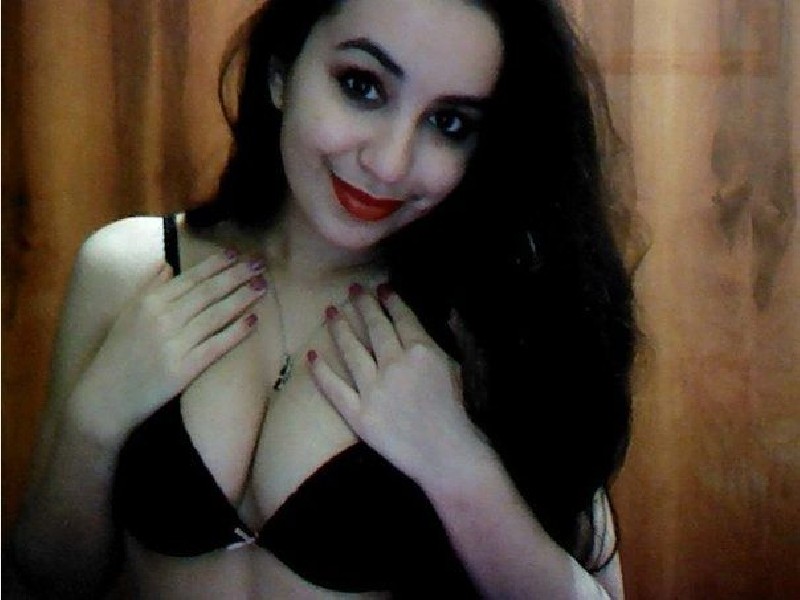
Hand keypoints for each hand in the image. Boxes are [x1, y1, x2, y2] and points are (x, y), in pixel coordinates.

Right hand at [75, 251, 266, 440]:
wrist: (104, 397)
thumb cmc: (117, 354)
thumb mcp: (127, 314)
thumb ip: (149, 287)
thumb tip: (167, 263)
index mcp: (149, 302)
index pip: (191, 277)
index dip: (217, 264)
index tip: (237, 254)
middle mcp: (163, 319)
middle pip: (208, 292)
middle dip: (237, 275)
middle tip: (259, 263)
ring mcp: (175, 344)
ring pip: (216, 315)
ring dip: (242, 298)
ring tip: (262, 286)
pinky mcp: (184, 369)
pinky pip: (216, 345)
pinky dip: (236, 332)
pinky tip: (253, 321)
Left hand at [308, 284, 489, 487]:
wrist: (448, 454)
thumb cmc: (461, 412)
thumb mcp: (460, 367)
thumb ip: (446, 340)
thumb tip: (438, 316)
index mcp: (421, 350)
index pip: (402, 317)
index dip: (390, 300)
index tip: (381, 287)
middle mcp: (394, 364)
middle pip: (374, 327)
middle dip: (363, 305)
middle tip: (353, 289)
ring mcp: (373, 389)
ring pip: (351, 350)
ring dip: (339, 328)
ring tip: (330, 312)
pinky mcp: (359, 415)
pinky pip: (334, 389)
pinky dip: (321, 372)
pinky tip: (312, 356)